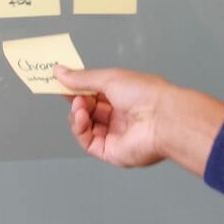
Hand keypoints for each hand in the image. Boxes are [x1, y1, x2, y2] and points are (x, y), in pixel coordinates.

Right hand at [55, 66, 223, 175]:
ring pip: (85, 126)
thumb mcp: (109, 78)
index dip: (78, 87)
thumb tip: (59, 72)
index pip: (95, 92)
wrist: (163, 119)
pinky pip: (87, 141)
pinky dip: (79, 128)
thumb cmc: (146, 95)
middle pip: (89, 110)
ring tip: (79, 104)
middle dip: (76, 100)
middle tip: (64, 91)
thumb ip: (82, 78)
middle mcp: (121, 116)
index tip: (61, 80)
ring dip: (77, 113)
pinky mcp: (110, 151)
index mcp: (125, 96)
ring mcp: (115, 134)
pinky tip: (80, 116)